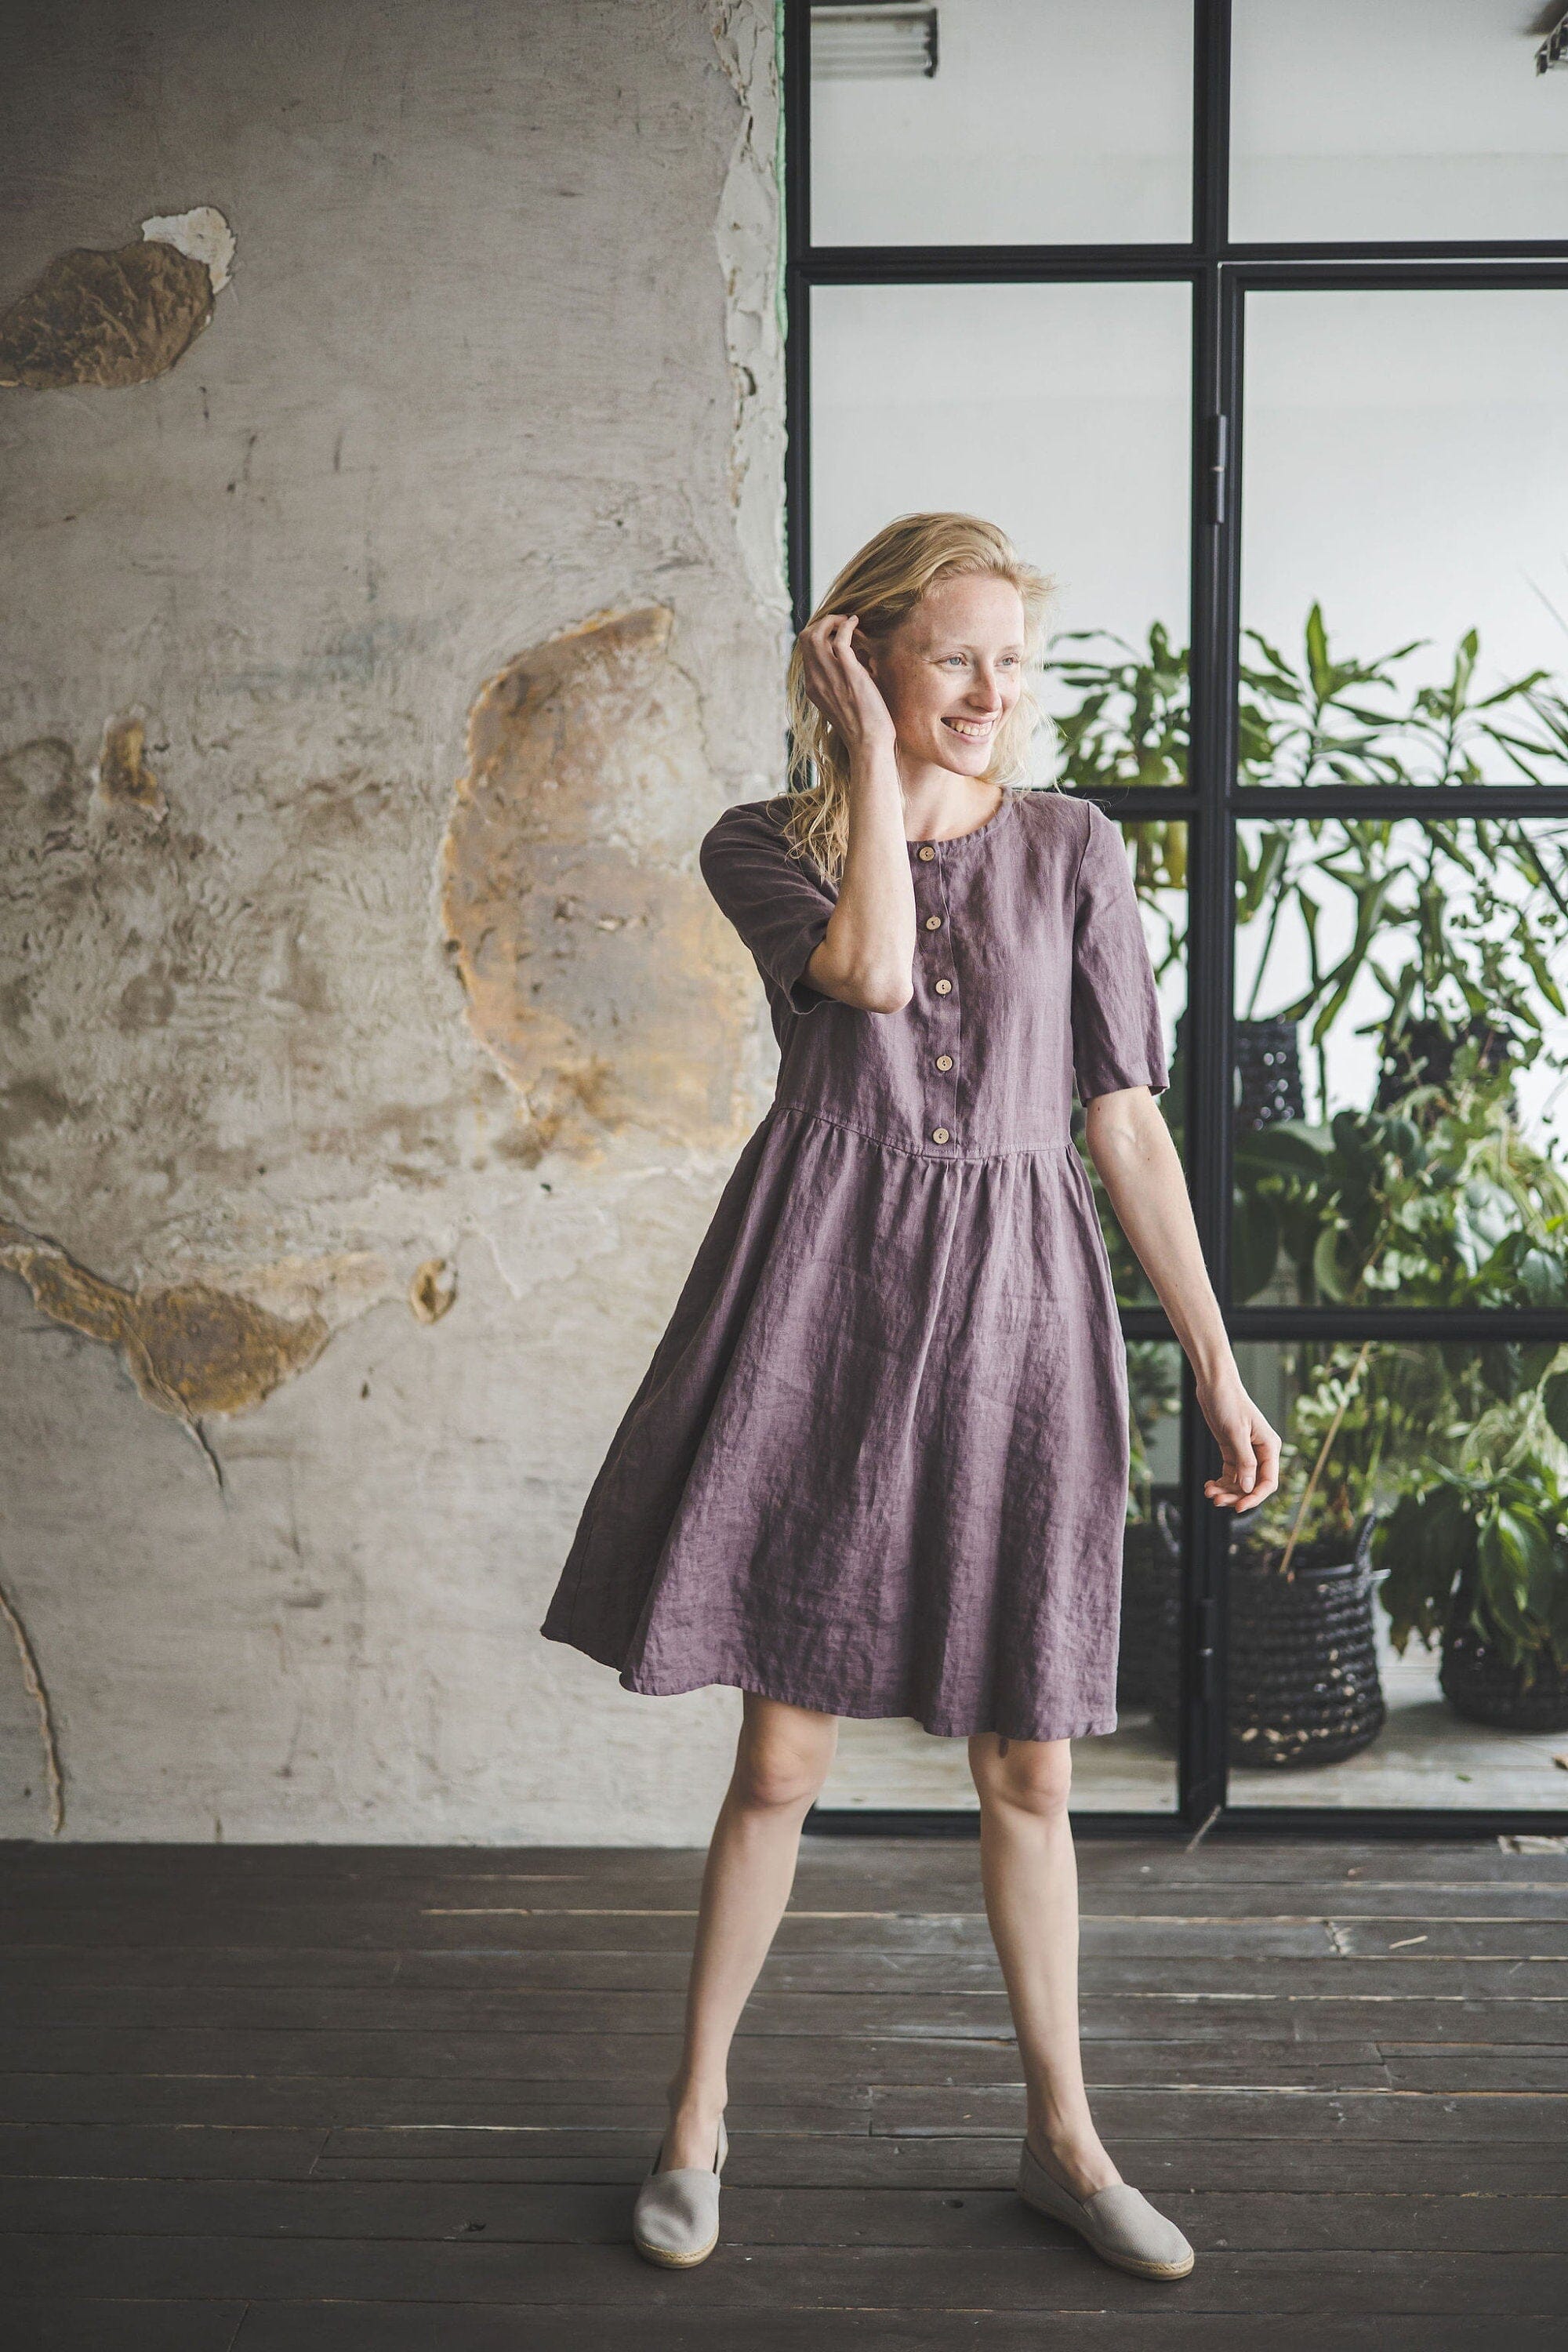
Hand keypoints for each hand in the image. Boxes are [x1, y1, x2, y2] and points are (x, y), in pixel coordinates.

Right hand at [796, 611, 897, 764]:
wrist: (868, 743)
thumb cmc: (862, 727)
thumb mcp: (841, 704)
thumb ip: (839, 685)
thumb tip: (857, 662)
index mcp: (812, 688)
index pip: (805, 652)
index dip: (818, 635)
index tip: (834, 632)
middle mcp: (816, 679)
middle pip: (806, 638)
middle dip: (822, 623)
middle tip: (840, 622)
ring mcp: (829, 675)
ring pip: (817, 634)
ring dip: (832, 620)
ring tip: (848, 620)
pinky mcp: (848, 671)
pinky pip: (840, 638)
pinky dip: (847, 625)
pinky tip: (856, 623)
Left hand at [1197, 1375, 1280, 1513]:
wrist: (1214, 1385)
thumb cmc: (1228, 1403)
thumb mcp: (1236, 1432)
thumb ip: (1245, 1461)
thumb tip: (1249, 1488)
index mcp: (1269, 1447)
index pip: (1268, 1481)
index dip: (1255, 1497)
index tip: (1238, 1507)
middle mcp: (1261, 1452)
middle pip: (1253, 1485)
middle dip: (1235, 1496)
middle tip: (1216, 1501)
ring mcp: (1246, 1452)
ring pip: (1240, 1482)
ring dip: (1226, 1491)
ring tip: (1209, 1493)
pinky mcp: (1232, 1450)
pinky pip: (1231, 1474)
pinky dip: (1221, 1483)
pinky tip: (1209, 1485)